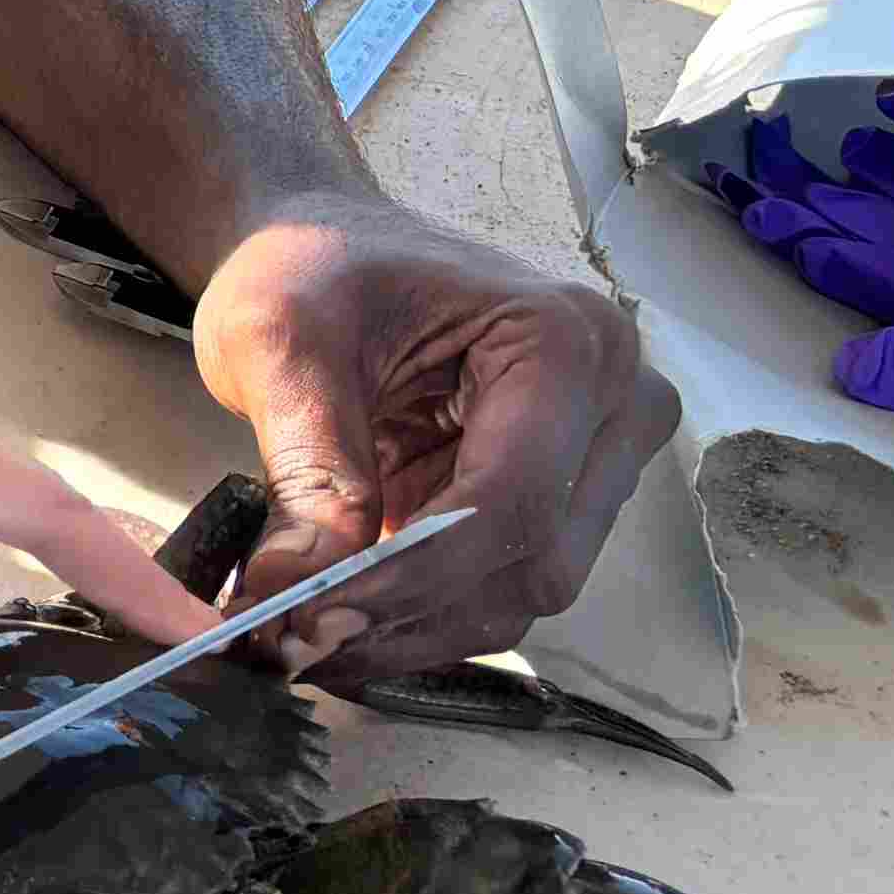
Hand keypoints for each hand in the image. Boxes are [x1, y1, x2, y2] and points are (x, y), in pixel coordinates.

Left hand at [189, 194, 673, 673]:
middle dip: (411, 612)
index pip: (510, 499)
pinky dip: (420, 613)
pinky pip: (501, 585)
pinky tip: (342, 619)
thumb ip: (308, 464)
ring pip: (523, 591)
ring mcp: (597, 457)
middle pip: (534, 561)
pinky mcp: (559, 499)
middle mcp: (612, 403)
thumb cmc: (315, 267)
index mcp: (562, 340)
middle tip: (294, 641)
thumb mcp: (282, 342)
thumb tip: (300, 588)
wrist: (329, 252)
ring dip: (414, 629)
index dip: (410, 574)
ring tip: (304, 638)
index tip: (309, 614)